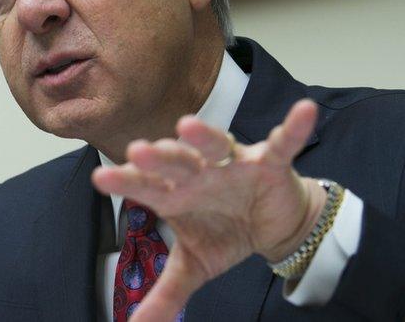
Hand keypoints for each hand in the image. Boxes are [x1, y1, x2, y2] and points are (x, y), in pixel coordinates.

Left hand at [91, 99, 328, 321]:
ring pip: (216, 145)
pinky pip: (281, 142)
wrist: (274, 227)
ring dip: (204, 136)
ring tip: (187, 126)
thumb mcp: (196, 266)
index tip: (100, 179)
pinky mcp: (270, 161)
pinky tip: (303, 111)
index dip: (125, 182)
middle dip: (160, 157)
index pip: (146, 186)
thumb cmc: (226, 233)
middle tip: (139, 151)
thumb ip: (166, 293)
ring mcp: (233, 163)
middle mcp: (199, 172)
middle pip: (176, 161)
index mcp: (176, 193)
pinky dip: (292, 128)